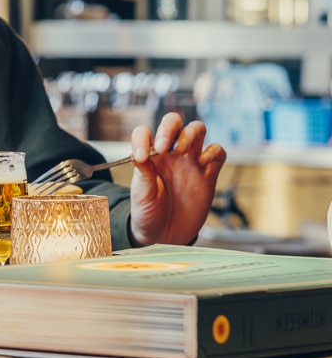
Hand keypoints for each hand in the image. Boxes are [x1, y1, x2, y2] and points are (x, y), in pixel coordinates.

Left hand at [127, 112, 226, 245]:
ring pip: (197, 130)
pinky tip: (203, 163)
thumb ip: (143, 174)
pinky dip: (213, 151)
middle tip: (164, 148)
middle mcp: (170, 154)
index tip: (142, 157)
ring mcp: (190, 162)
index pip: (144, 132)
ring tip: (182, 151)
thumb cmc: (148, 213)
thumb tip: (139, 155)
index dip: (142, 138)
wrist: (165, 236)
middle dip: (170, 127)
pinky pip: (217, 152)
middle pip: (174, 122)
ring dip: (191, 133)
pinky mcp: (208, 174)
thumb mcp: (141, 194)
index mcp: (149, 156)